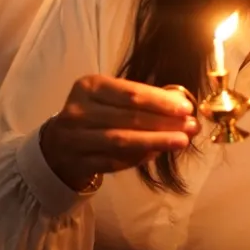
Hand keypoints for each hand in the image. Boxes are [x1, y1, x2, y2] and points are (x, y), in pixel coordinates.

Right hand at [40, 75, 198, 191]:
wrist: (57, 146)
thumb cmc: (94, 116)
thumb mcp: (111, 99)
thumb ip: (142, 99)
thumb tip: (182, 104)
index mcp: (89, 87)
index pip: (130, 93)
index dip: (160, 101)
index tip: (187, 108)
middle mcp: (78, 110)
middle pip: (128, 117)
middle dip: (164, 122)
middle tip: (191, 127)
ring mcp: (75, 138)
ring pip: (122, 140)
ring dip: (156, 141)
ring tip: (182, 141)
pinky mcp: (78, 162)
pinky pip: (114, 161)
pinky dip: (138, 157)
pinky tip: (157, 153)